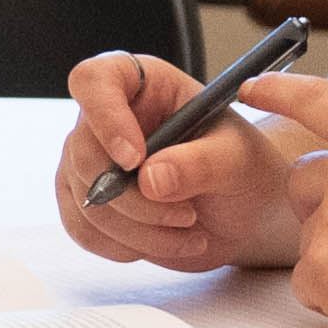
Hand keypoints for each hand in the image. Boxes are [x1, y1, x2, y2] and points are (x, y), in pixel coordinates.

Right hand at [56, 50, 322, 271]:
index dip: (105, 118)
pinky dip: (126, 246)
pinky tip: (163, 241)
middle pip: (84, 153)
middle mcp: (106, 119)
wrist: (242, 209)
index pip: (94, 81)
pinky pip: (84, 230)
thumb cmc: (243, 167)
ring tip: (188, 229)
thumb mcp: (239, 158)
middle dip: (136, 199)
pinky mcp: (87, 203)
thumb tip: (150, 179)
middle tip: (187, 214)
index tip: (135, 159)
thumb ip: (202, 162)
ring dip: (140, 230)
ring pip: (87, 201)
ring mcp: (90, 161)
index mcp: (141, 85)